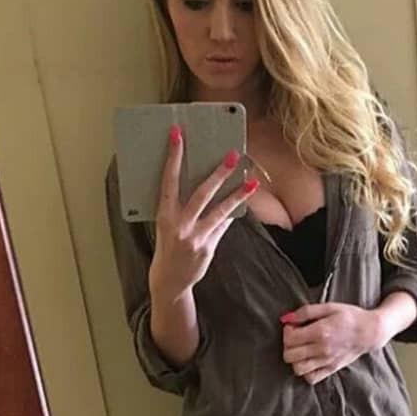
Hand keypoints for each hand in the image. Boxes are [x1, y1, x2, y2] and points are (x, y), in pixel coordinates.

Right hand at [149, 125, 258, 300]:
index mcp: (164, 215)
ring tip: (252, 183)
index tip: (178, 134)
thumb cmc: (167, 246)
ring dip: (237, 195)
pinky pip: (223, 225)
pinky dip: (232, 213)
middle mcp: (180, 225)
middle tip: (232, 155)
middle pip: (201, 194)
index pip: (169, 180)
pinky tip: (242, 200)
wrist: (170, 280)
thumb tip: (199, 181)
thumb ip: (179, 206)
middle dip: (218, 173)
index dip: (174, 157)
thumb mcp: (166, 224)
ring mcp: (196, 237)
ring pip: (220, 211)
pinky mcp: (209, 247)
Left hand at [281, 303, 385, 384]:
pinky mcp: (331, 369)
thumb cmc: (350, 317)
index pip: (289, 339)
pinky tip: (309, 361)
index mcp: (320, 331)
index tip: (294, 326)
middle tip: (296, 338)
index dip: (287, 331)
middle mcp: (322, 349)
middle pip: (289, 355)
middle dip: (288, 345)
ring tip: (301, 350)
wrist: (370, 332)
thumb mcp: (329, 307)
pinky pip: (311, 378)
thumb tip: (286, 318)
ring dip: (295, 360)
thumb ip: (306, 312)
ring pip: (298, 369)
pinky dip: (306, 372)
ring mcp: (327, 361)